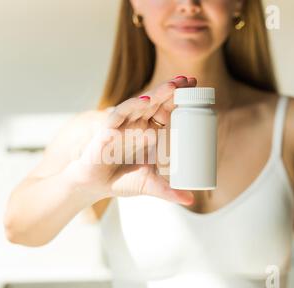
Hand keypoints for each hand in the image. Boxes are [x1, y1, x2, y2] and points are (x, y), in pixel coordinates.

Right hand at [70, 76, 196, 204]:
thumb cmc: (122, 181)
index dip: (181, 99)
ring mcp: (123, 125)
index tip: (198, 88)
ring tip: (172, 87)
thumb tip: (191, 201)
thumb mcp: (150, 184)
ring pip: (140, 104)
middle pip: (157, 102)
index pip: (168, 110)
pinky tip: (144, 103)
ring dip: (156, 94)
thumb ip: (169, 191)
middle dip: (172, 90)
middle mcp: (137, 124)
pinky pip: (119, 115)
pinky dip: (131, 108)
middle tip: (190, 80)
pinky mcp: (108, 130)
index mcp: (150, 131)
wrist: (94, 185)